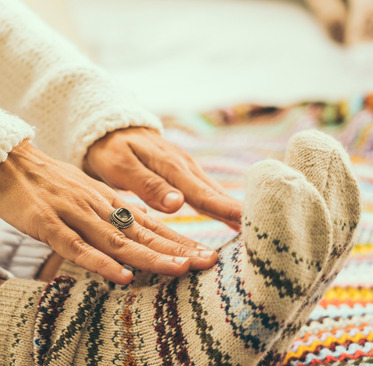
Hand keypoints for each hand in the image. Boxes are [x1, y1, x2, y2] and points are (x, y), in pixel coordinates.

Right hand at [0, 140, 217, 284]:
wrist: (5, 162)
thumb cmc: (45, 185)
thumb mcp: (84, 196)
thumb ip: (109, 216)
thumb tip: (135, 237)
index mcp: (108, 202)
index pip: (151, 224)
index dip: (179, 240)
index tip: (207, 255)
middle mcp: (98, 206)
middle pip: (143, 232)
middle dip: (177, 249)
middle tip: (208, 263)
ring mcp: (74, 214)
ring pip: (117, 240)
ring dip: (150, 256)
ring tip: (179, 270)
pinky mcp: (48, 224)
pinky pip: (77, 247)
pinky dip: (100, 263)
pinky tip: (121, 276)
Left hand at [83, 127, 242, 229]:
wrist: (108, 127)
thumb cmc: (110, 149)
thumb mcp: (120, 166)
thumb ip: (147, 185)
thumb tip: (178, 204)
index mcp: (170, 166)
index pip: (202, 193)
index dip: (225, 209)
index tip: (246, 222)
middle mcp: (184, 167)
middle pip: (215, 194)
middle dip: (238, 212)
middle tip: (264, 231)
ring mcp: (186, 169)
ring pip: (214, 192)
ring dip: (233, 209)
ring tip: (256, 230)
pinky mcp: (183, 173)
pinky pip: (206, 191)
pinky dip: (221, 204)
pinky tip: (233, 217)